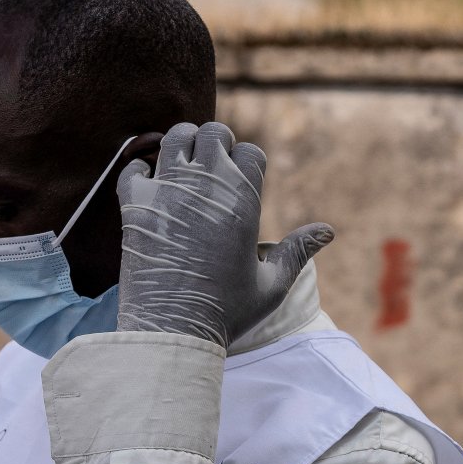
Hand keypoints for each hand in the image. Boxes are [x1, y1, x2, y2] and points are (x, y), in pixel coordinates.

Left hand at [116, 122, 333, 346]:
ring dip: (183, 144)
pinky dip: (143, 169)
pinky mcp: (134, 206)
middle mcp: (205, 188)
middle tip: (216, 162)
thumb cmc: (227, 312)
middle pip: (213, 133)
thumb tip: (328, 231)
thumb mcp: (272, 284)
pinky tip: (151, 185)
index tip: (246, 176)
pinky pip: (134, 166)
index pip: (250, 150)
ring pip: (174, 138)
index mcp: (243, 202)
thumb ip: (298, 251)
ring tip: (186, 163)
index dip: (250, 160)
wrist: (172, 331)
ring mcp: (166, 192)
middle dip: (218, 141)